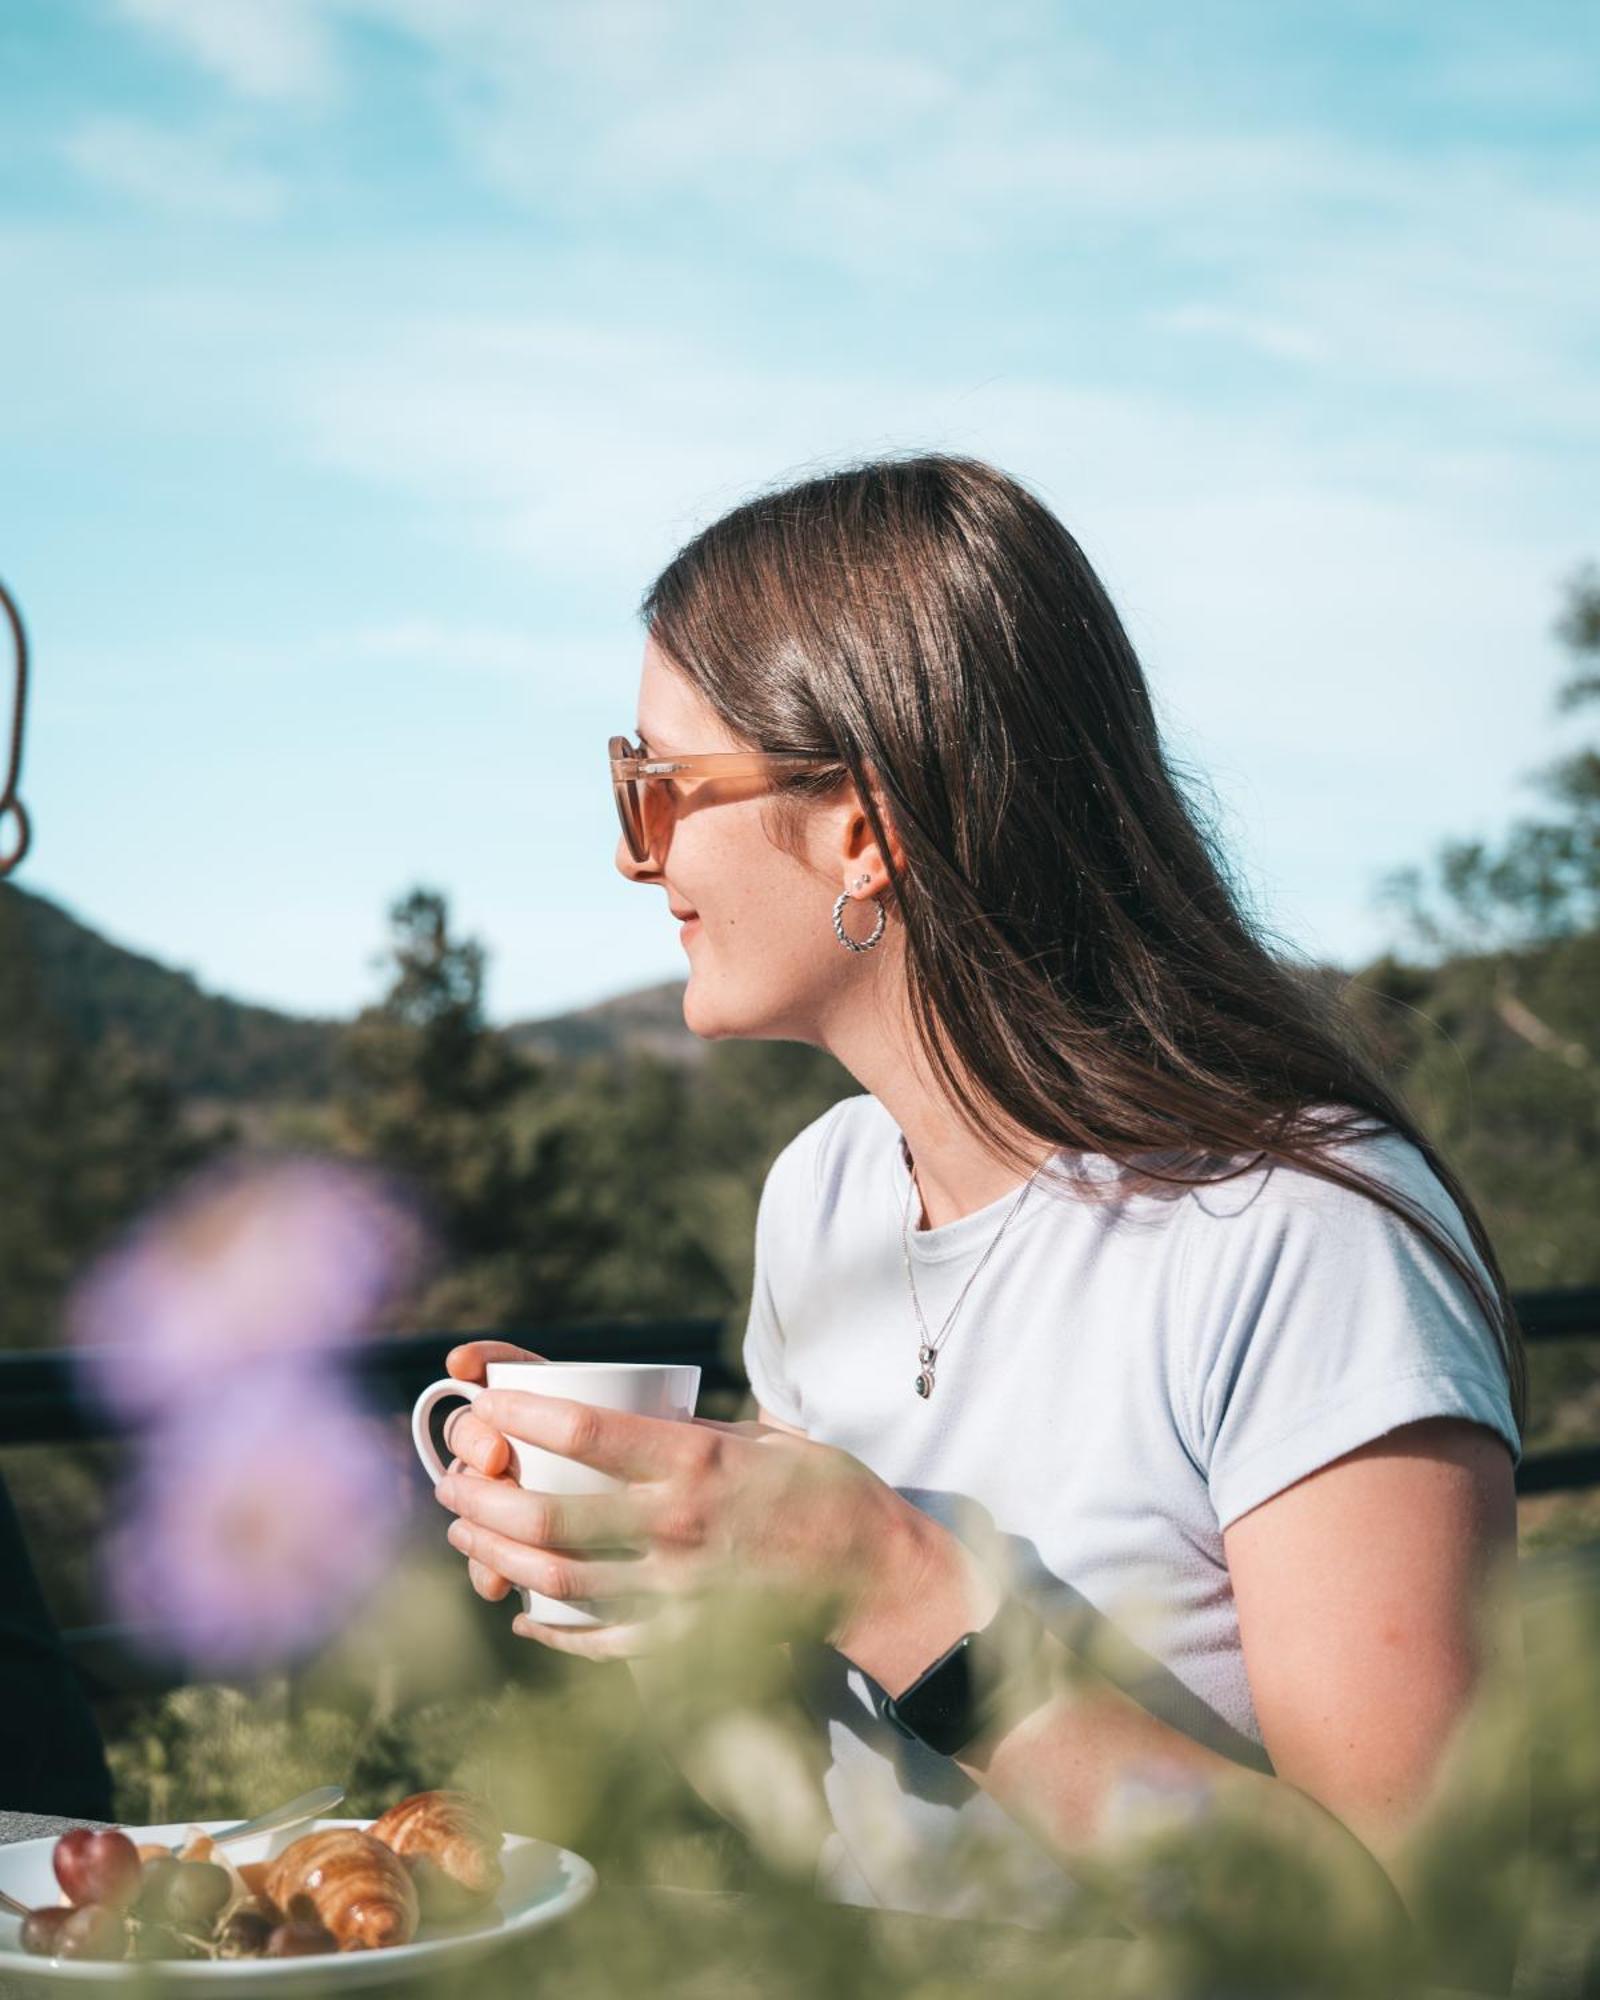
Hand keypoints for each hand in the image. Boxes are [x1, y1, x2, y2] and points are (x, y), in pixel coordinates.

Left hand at [431, 1365, 938, 1662]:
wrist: (874, 1572)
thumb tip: (599, 1403)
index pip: (588, 1434)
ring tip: (464, 1532)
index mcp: (699, 1463)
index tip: (482, 1400)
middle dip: (483, 1497)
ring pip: (559, 1583)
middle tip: (451, 1478)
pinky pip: (595, 1640)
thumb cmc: (815, 1486)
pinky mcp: (683, 1639)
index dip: (520, 1415)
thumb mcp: (755, 1432)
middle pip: (553, 1518)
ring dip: (495, 1556)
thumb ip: (680, 1428)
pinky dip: (547, 1628)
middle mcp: (681, 1529)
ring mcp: (678, 1593)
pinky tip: (520, 1611)